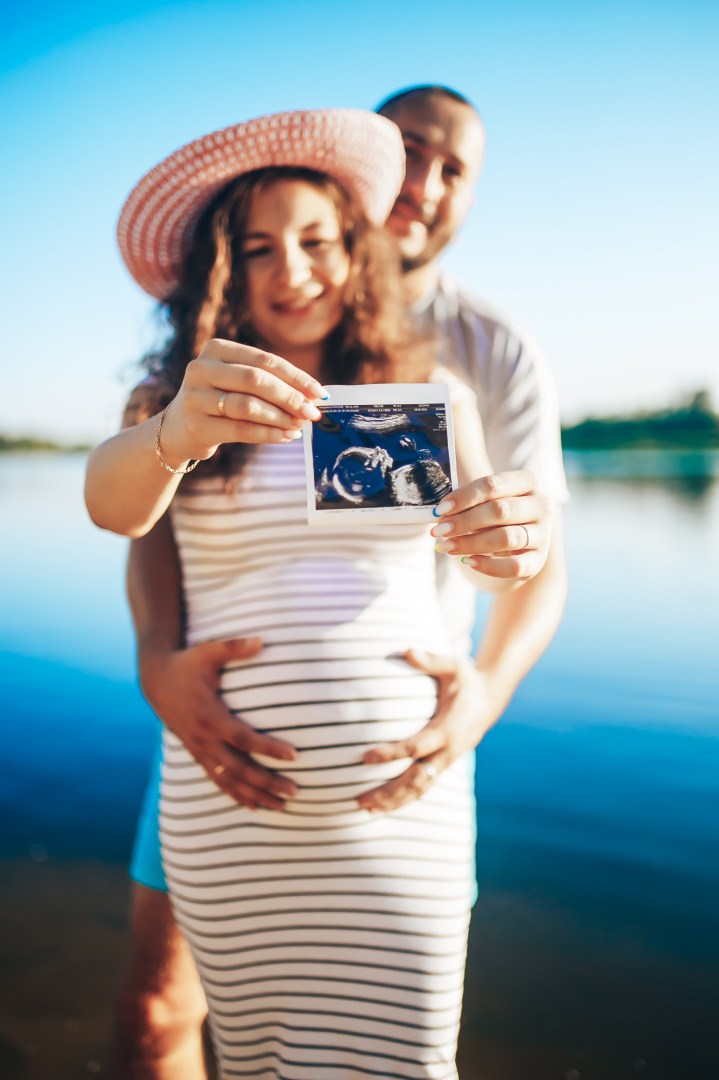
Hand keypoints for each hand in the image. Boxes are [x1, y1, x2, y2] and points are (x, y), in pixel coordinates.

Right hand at [139, 635, 297, 809]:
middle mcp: (204, 738)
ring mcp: (200, 749)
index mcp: (209, 716)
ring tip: (283, 807)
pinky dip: (236, 795)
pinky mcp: (198, 754)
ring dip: (256, 795)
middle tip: (295, 791)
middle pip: (240, 768)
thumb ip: (234, 647)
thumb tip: (261, 640)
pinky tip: (255, 807)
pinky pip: (218, 780)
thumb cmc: (187, 663)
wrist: (156, 681)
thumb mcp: (208, 652)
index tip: (294, 755)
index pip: (243, 738)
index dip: (268, 748)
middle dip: (267, 782)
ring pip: (229, 780)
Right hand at [159, 338, 326, 464]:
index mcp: (215, 349)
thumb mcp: (237, 381)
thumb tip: (314, 397)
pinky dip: (268, 434)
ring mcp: (195, 397)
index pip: (264, 360)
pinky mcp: (197, 426)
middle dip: (290, 397)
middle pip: (256, 380)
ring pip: (248, 406)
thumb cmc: (220, 400)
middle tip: (312, 413)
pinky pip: (241, 430)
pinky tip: (285, 437)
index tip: (319, 393)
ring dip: (280, 418)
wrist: (179, 428)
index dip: (296, 377)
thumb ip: (270, 382)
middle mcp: (201, 368)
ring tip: (299, 426)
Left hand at [357, 648, 498, 812]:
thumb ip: (432, 660)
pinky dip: (405, 799)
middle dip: (389, 792)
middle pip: (417, 779)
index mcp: (448, 728)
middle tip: (360, 799)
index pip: (416, 746)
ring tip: (367, 810)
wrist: (491, 699)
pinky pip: (424, 787)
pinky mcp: (444, 764)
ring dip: (395, 801)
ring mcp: (447, 760)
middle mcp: (448, 750)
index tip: (365, 757)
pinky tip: (385, 806)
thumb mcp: (454, 666)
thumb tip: (408, 651)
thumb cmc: (467, 680)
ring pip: (420, 789)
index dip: (391, 754)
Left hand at [431, 469, 551, 580]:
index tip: (440, 510)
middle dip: (464, 521)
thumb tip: (440, 513)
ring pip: (506, 538)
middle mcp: (541, 505)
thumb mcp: (483, 502)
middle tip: (439, 530)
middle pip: (500, 511)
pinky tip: (467, 561)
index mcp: (528, 482)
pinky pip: (514, 566)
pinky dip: (488, 565)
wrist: (513, 546)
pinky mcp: (539, 561)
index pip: (493, 485)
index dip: (464, 497)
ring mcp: (544, 534)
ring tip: (446, 546)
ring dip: (471, 543)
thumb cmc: (493, 516)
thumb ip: (466, 503)